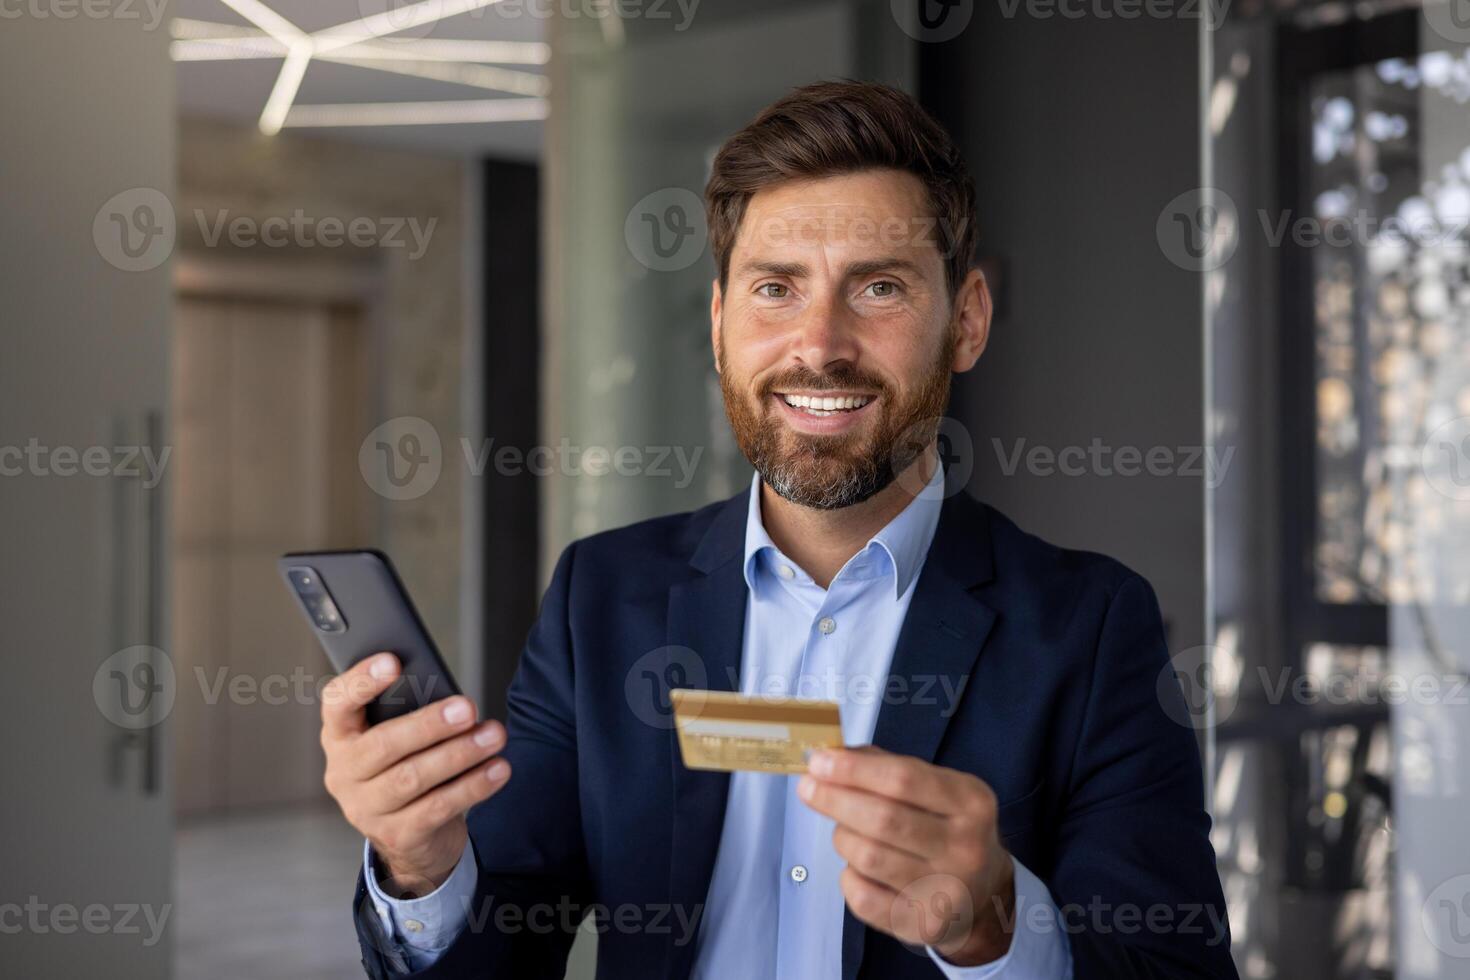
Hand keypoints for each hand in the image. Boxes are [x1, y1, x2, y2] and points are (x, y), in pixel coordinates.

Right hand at [320, 652, 511, 897]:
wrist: (410, 835)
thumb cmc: (407, 765)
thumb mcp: (401, 738)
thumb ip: (411, 713)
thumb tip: (451, 697)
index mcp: (340, 736)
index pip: (337, 702)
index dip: (361, 681)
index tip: (394, 661)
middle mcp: (344, 772)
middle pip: (383, 744)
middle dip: (429, 724)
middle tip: (467, 707)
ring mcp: (366, 808)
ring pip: (412, 778)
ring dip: (459, 754)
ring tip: (494, 735)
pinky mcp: (396, 835)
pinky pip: (437, 807)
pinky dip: (472, 786)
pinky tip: (497, 769)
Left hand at [798, 746, 1015, 966]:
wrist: (982, 893)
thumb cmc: (945, 826)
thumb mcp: (934, 787)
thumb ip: (885, 767)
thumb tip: (830, 757)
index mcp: (971, 802)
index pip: (903, 779)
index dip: (854, 770)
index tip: (818, 762)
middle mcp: (966, 847)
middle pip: (883, 819)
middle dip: (835, 800)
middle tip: (807, 789)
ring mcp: (947, 891)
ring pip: (868, 857)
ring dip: (843, 837)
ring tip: (844, 830)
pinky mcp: (923, 927)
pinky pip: (863, 898)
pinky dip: (848, 876)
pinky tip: (856, 867)